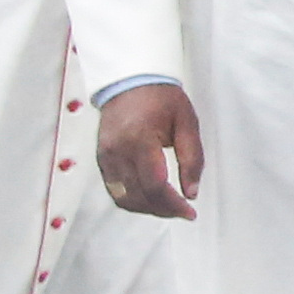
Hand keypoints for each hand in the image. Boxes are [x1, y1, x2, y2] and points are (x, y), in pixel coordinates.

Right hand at [97, 82, 203, 219]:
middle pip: (139, 196)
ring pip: (123, 198)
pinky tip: (150, 198)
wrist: (130, 80)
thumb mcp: (187, 123)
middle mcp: (118, 150)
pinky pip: (115, 189)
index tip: (189, 212)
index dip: (173, 205)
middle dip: (163, 210)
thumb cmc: (161, 97)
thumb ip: (192, 159)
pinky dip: (133, 199)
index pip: (155, 185)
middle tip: (182, 211)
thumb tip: (192, 192)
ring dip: (147, 208)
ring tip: (168, 206)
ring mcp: (106, 156)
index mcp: (140, 139)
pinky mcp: (102, 158)